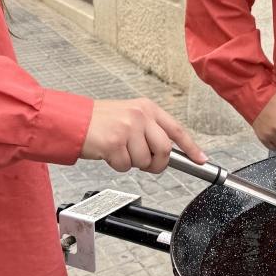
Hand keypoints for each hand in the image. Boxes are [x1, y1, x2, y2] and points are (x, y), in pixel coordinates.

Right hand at [81, 98, 206, 172]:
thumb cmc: (101, 121)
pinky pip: (125, 166)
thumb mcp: (130, 115)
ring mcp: (128, 128)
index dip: (191, 147)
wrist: (74, 120)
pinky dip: (117, 166)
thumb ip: (150, 129)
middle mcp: (140, 116)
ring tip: (120, 151)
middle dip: (157, 163)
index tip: (201, 159)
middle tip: (146, 163)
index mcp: (147, 108)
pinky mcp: (114, 142)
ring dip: (132, 163)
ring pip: (144, 161)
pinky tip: (109, 153)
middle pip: (164, 150)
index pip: (176, 130)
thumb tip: (167, 151)